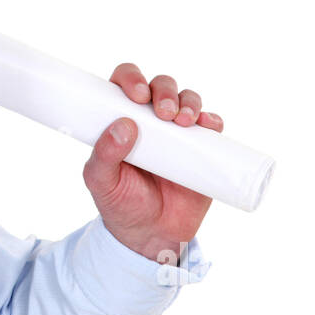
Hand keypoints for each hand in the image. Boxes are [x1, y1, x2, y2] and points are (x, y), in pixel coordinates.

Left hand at [82, 63, 224, 263]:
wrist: (151, 236)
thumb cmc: (120, 204)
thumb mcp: (101, 182)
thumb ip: (104, 155)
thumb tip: (124, 125)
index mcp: (121, 118)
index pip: (125, 82)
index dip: (132, 78)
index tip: (138, 96)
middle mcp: (150, 119)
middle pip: (161, 85)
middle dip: (165, 91)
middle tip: (165, 114)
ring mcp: (177, 132)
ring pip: (188, 99)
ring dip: (189, 101)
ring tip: (184, 121)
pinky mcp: (201, 148)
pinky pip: (212, 125)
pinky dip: (213, 120)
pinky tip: (209, 125)